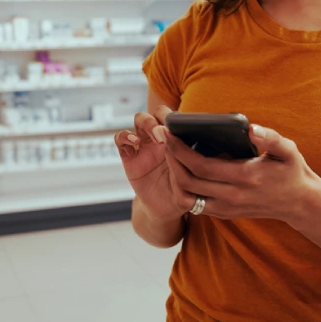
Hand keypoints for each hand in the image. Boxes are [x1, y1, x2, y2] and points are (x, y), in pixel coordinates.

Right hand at [115, 105, 195, 221]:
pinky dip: (125, 136)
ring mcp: (144, 146)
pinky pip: (120, 139)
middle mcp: (160, 139)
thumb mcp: (193, 178)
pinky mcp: (129, 157)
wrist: (166, 209)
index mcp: (177, 139)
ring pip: (140, 119)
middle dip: (162, 115)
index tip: (183, 125)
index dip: (178, 117)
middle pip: (157, 113)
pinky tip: (135, 142)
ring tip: (154, 134)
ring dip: (147, 121)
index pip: (176, 117)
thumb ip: (192, 164)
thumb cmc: (185, 191)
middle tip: (167, 130)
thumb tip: (200, 147)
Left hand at [163, 123, 316, 222]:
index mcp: (244, 177)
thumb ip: (270, 139)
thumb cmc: (291, 171)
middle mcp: (232, 196)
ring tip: (170, 155)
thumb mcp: (288, 151)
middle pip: (188, 181)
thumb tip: (251, 129)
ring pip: (186, 197)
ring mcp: (226, 208)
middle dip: (171, 159)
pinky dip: (183, 190)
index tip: (169, 133)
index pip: (201, 166)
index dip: (180, 150)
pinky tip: (181, 171)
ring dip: (173, 177)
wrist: (299, 203)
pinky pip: (194, 206)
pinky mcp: (224, 213)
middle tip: (162, 139)